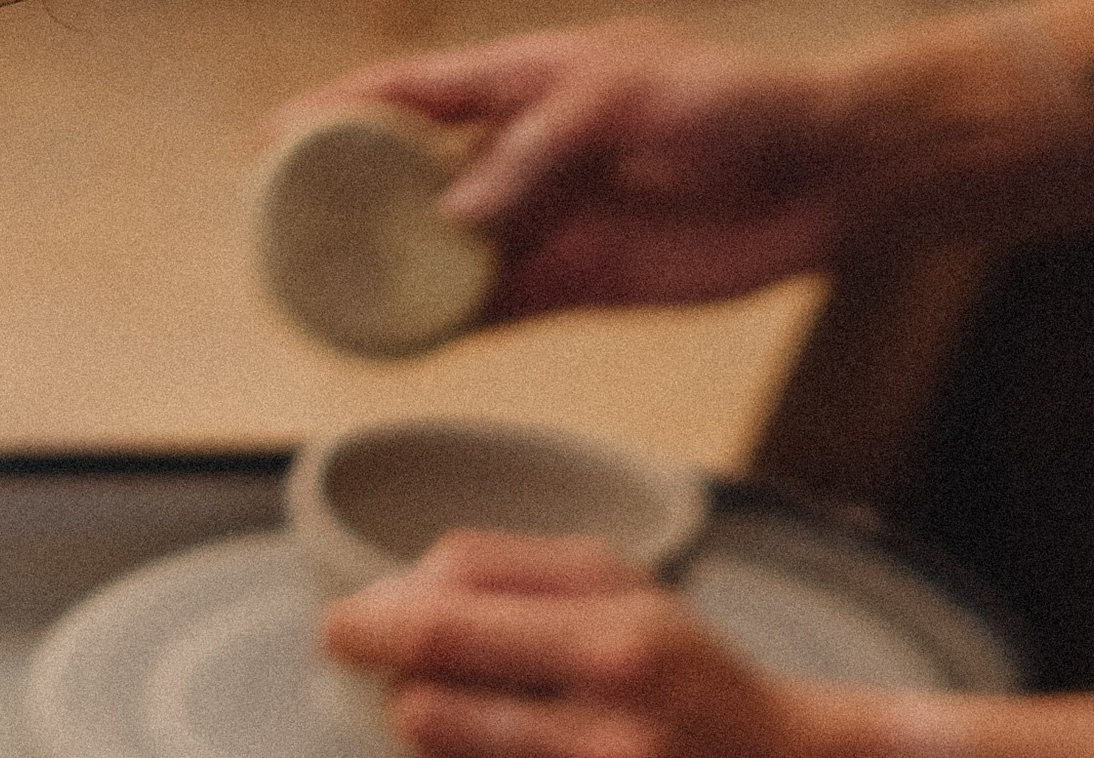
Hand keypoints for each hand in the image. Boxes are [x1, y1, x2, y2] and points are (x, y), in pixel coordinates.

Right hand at [297, 24, 867, 315]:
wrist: (816, 177)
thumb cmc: (733, 108)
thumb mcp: (625, 104)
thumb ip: (540, 152)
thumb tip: (460, 215)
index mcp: (528, 78)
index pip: (415, 90)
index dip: (344, 111)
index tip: (277, 136)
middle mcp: (526, 147)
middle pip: (416, 174)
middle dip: (352, 200)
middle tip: (287, 235)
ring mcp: (552, 216)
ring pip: (451, 247)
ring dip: (397, 275)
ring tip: (332, 301)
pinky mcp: (585, 278)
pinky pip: (503, 302)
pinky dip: (457, 321)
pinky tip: (410, 342)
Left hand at [325, 537, 871, 757]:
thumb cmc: (700, 686)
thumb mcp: (624, 588)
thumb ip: (503, 570)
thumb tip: (392, 595)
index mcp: (619, 653)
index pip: (442, 636)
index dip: (369, 629)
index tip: (345, 631)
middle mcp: (612, 750)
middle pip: (424, 720)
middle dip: (420, 699)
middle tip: (458, 694)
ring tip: (511, 752)